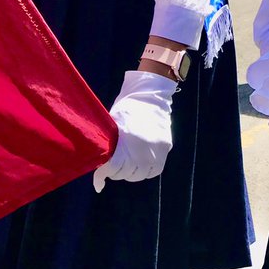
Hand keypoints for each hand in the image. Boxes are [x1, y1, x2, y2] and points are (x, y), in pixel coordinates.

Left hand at [92, 71, 176, 192]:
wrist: (148, 95)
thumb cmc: (126, 109)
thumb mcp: (113, 127)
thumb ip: (111, 146)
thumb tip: (104, 162)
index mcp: (125, 145)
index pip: (114, 169)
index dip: (105, 173)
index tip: (102, 172)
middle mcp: (142, 152)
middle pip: (128, 174)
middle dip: (119, 172)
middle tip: (115, 167)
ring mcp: (156, 150)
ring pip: (142, 174)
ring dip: (134, 173)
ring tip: (129, 165)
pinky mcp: (166, 147)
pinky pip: (156, 169)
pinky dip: (148, 170)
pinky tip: (142, 165)